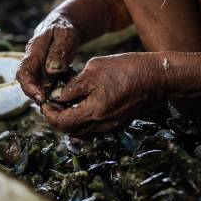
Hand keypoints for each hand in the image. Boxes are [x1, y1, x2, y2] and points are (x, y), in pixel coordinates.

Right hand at [17, 13, 81, 104]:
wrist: (63, 26)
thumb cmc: (63, 28)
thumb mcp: (64, 35)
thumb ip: (58, 52)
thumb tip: (52, 70)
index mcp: (33, 52)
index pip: (23, 72)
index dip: (28, 87)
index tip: (41, 97)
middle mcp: (33, 63)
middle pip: (28, 84)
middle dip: (38, 97)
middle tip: (53, 106)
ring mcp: (40, 70)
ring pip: (39, 88)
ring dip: (49, 97)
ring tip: (63, 104)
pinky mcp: (48, 75)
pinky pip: (50, 87)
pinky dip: (58, 93)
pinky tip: (69, 96)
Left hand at [40, 53, 163, 134]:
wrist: (157, 77)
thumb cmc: (126, 69)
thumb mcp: (93, 71)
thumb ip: (72, 87)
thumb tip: (56, 96)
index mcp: (94, 111)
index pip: (62, 122)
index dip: (49, 113)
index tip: (43, 102)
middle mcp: (103, 125)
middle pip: (70, 131)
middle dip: (56, 118)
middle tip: (50, 104)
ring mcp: (111, 126)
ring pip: (81, 131)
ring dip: (68, 121)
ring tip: (62, 104)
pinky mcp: (117, 123)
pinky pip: (93, 128)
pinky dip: (82, 120)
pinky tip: (79, 105)